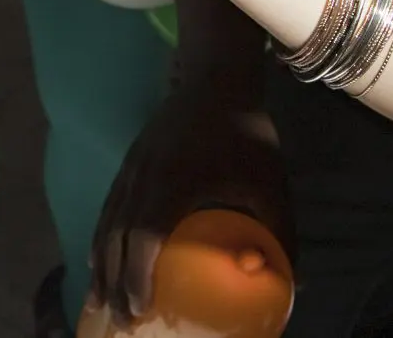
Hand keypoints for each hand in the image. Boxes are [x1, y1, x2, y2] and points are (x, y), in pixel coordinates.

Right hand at [89, 88, 289, 320]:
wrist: (217, 79)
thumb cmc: (246, 134)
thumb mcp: (271, 186)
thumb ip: (280, 235)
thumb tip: (295, 285)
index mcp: (174, 184)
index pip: (145, 237)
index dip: (137, 275)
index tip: (139, 309)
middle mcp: (143, 178)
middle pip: (116, 237)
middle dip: (113, 282)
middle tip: (117, 320)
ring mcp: (132, 168)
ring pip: (106, 222)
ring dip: (100, 264)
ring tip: (99, 299)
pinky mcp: (129, 161)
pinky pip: (108, 206)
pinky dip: (100, 236)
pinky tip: (98, 256)